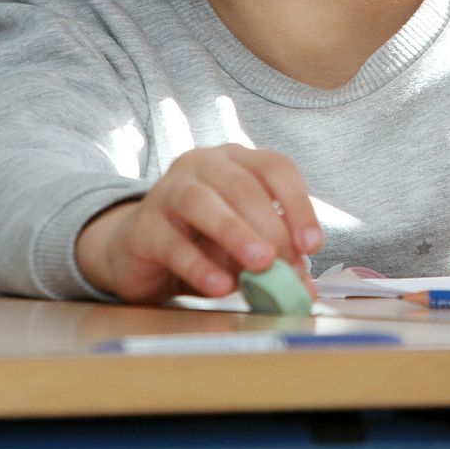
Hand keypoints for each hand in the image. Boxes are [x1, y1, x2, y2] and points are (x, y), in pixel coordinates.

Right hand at [74, 143, 321, 303]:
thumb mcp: (243, 244)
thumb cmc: (201, 240)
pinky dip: (199, 266)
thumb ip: (274, 259)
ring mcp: (167, 192)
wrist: (137, 251)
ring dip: (236, 234)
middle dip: (271, 227)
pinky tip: (220, 286)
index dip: (298, 204)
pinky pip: (172, 243)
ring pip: (202, 203)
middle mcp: (201, 165)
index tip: (312, 245)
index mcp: (235, 160)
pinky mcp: (142, 227)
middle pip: (241, 186)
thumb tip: (305, 288)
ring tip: (261, 265)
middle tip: (288, 265)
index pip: (274, 167)